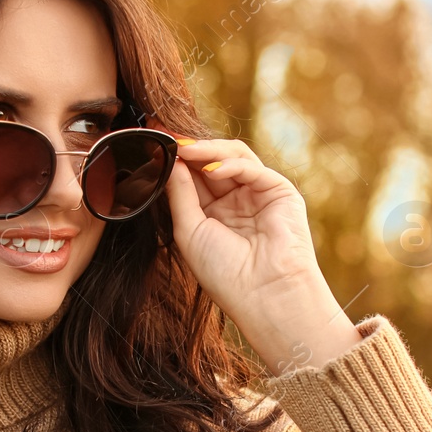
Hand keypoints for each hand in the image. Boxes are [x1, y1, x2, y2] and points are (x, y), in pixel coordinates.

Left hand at [163, 136, 361, 374]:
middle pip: (211, 162)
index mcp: (213, 214)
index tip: (152, 143)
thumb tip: (169, 160)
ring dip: (207, 151)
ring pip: (233, 157)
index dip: (174, 160)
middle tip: (165, 136)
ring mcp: (258, 194)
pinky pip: (252, 168)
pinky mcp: (279, 191)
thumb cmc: (225, 274)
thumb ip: (179, 194)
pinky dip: (230, 164)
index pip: (192, 176)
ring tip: (185, 150)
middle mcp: (236, 201)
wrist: (264, 296)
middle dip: (188, 149)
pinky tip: (211, 170)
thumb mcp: (189, 231)